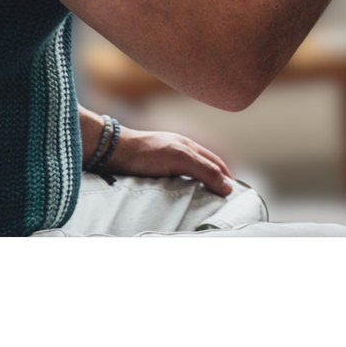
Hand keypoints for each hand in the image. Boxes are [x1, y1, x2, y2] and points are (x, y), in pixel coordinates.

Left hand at [101, 127, 236, 198]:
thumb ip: (205, 170)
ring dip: (198, 184)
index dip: (227, 177)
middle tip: (221, 198)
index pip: (217, 163)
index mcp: (190, 146)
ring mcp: (165, 159)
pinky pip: (174, 179)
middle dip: (216, 180)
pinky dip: (182, 187)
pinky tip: (179, 194)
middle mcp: (180, 151)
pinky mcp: (152, 168)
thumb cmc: (146, 152)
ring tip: (203, 199)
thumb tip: (229, 187)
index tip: (233, 194)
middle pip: (205, 167)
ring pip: (189, 173)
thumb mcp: (181, 159)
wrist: (112, 151)